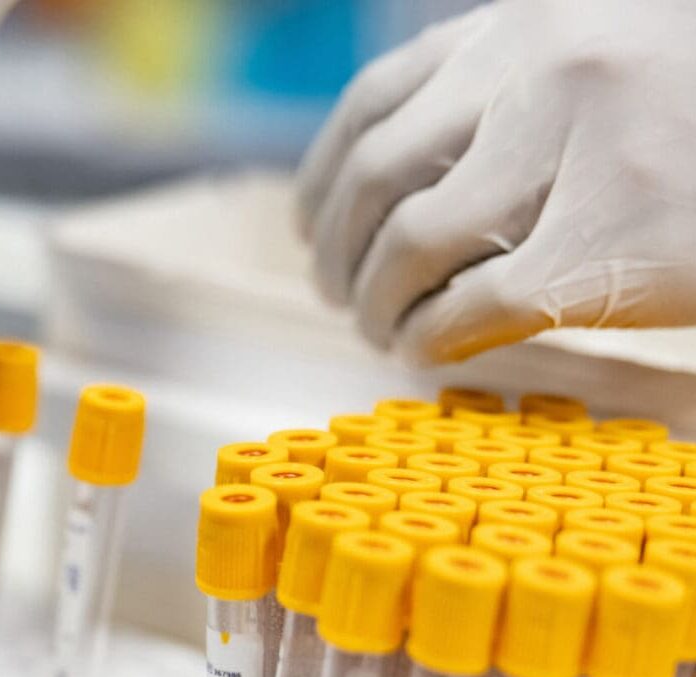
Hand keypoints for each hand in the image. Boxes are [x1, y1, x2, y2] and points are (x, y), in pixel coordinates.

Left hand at [298, 0, 695, 363]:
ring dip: (376, 302)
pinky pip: (474, 304)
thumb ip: (507, 95)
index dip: (323, 177)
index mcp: (530, 24)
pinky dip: (431, 337)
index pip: (375, 103)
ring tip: (382, 331)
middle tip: (339, 297)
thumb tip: (387, 185)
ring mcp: (585, 152)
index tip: (311, 227)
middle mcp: (544, 70)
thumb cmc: (694, 116)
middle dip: (336, 252)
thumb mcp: (601, 59)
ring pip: (412, 242)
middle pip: (375, 176)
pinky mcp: (618, 240)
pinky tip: (430, 351)